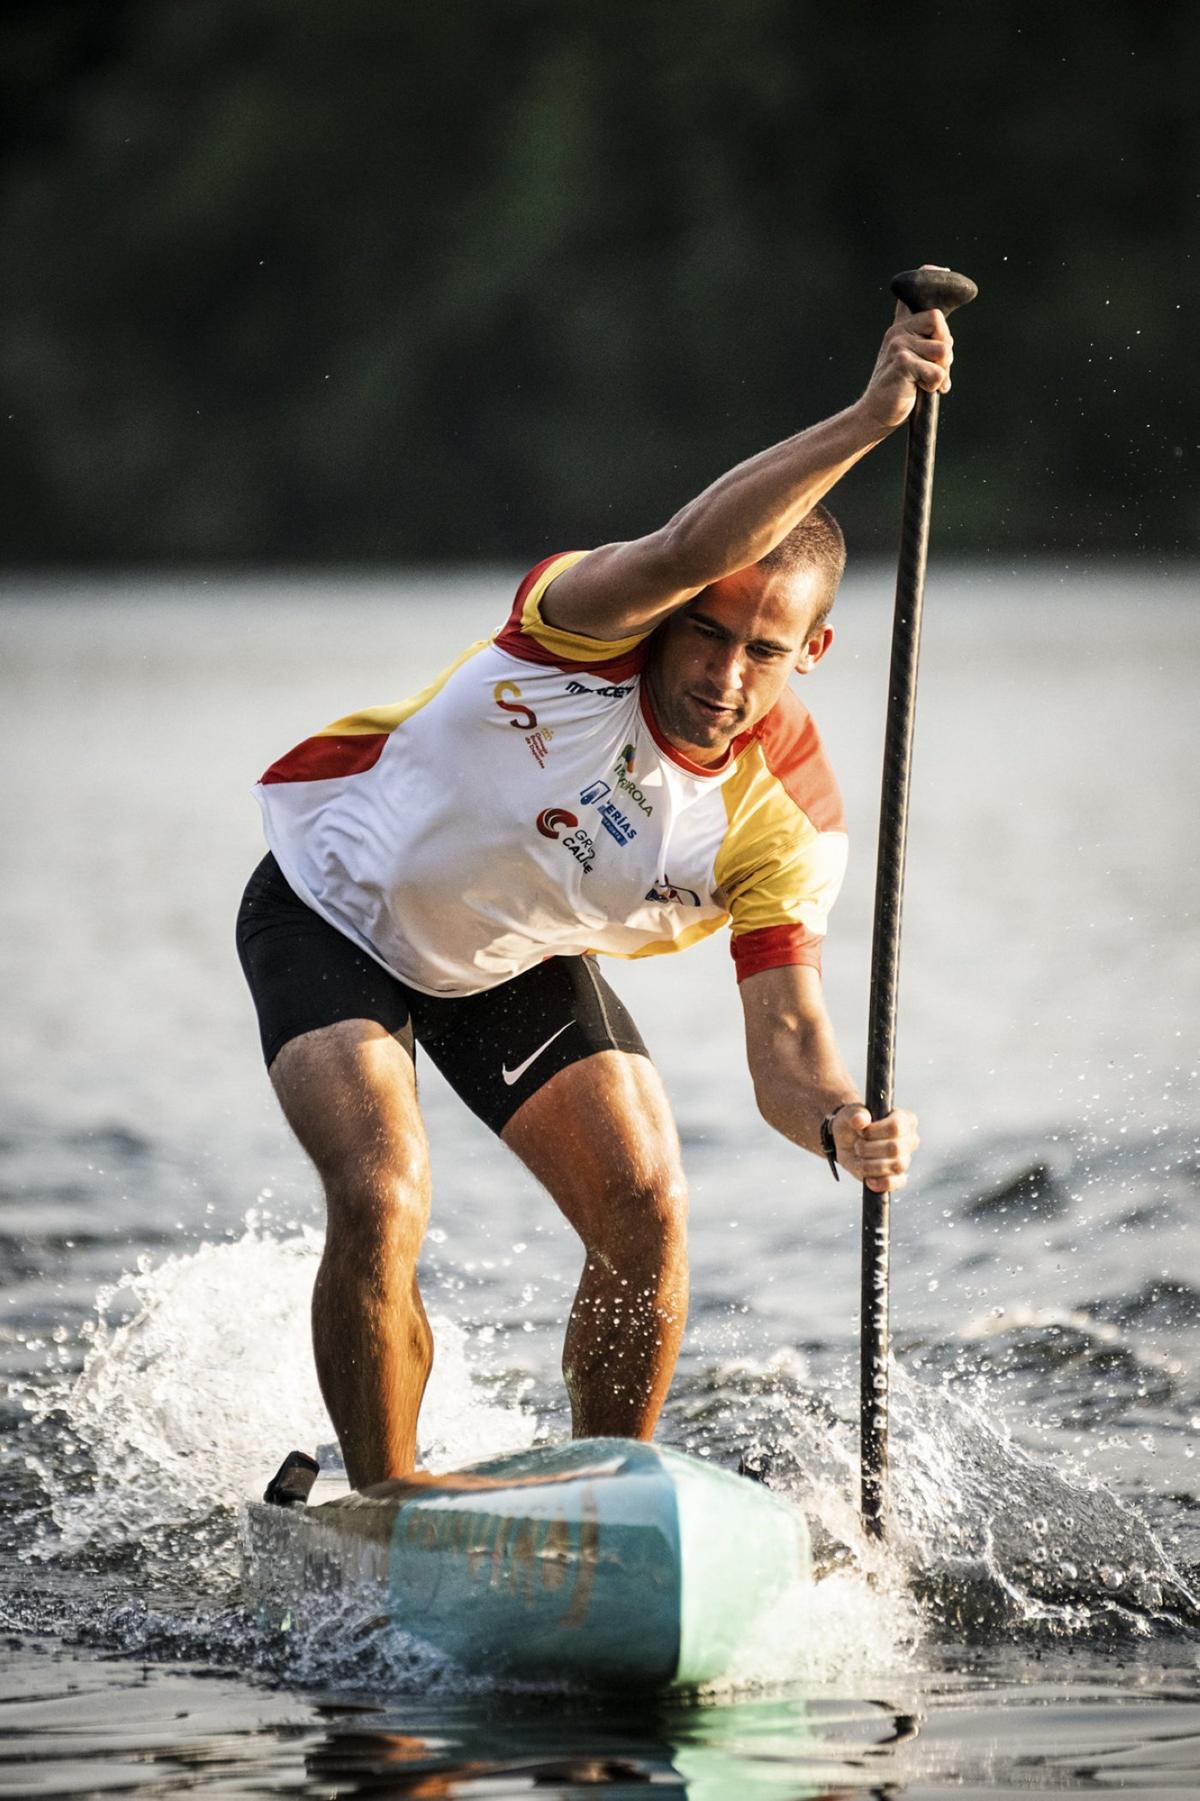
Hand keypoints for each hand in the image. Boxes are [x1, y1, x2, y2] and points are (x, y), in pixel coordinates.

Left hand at [832, 1105, 918, 1192]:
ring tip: (859, 1157)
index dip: (874, 1131)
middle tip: (858, 1145)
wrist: (847, 1140)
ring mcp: (906, 1158)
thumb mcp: (850, 1113)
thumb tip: (859, 1120)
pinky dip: (882, 1183)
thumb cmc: (853, 1123)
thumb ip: (854, 1114)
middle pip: (895, 1148)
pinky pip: (897, 1183)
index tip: (861, 1131)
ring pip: (896, 1166)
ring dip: (870, 1165)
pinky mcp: (898, 1176)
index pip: (897, 1126)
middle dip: (869, 1149)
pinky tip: (868, 1180)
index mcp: (904, 1119)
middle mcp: (910, 1139)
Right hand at [857, 283, 953, 434]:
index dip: (931, 277)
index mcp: (900, 328)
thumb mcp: (913, 363)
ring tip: (927, 382)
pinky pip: (936, 371)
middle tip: (937, 369)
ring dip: (941, 371)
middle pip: (939, 321)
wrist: (876, 414)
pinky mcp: (902, 363)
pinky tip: (921, 389)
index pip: (914, 295)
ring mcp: (897, 345)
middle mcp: (897, 332)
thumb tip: (947, 341)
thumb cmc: (899, 389)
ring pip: (943, 349)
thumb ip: (927, 347)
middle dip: (945, 349)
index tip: (944, 270)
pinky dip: (934, 385)